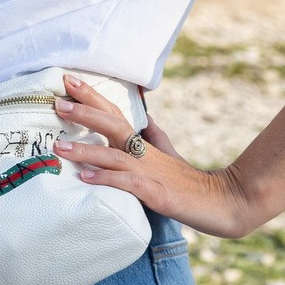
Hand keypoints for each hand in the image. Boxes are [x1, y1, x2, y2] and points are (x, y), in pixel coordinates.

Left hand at [53, 73, 256, 237]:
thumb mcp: (168, 156)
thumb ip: (154, 137)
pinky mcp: (158, 195)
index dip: (92, 97)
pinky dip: (108, 180)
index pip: (115, 114)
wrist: (227, 204)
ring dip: (86, 151)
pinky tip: (86, 178)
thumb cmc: (192, 183)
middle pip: (113, 126)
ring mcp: (152, 173)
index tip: (67, 81)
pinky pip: (129, 185)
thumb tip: (143, 118)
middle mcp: (145, 154)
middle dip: (85, 112)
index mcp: (144, 145)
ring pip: (115, 156)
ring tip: (59, 147)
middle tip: (58, 102)